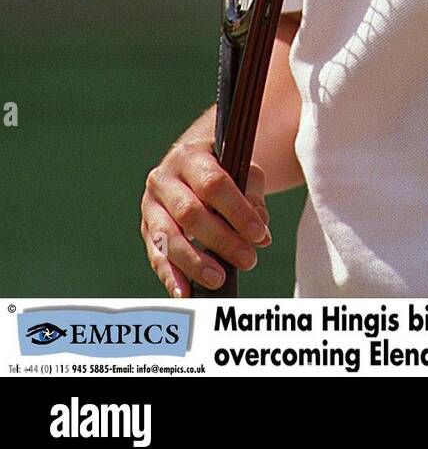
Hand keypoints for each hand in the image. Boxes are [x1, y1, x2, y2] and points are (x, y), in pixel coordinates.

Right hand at [141, 138, 270, 297]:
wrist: (192, 162)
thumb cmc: (223, 168)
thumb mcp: (242, 171)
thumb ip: (253, 199)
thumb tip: (261, 235)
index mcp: (190, 156)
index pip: (214, 184)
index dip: (237, 211)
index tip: (259, 235)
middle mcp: (164, 178)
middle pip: (190, 213)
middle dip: (221, 240)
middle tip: (248, 260)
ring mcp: (150, 205)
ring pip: (168, 237)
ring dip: (194, 262)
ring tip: (219, 279)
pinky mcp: (146, 229)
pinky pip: (156, 255)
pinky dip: (170, 276)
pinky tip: (185, 293)